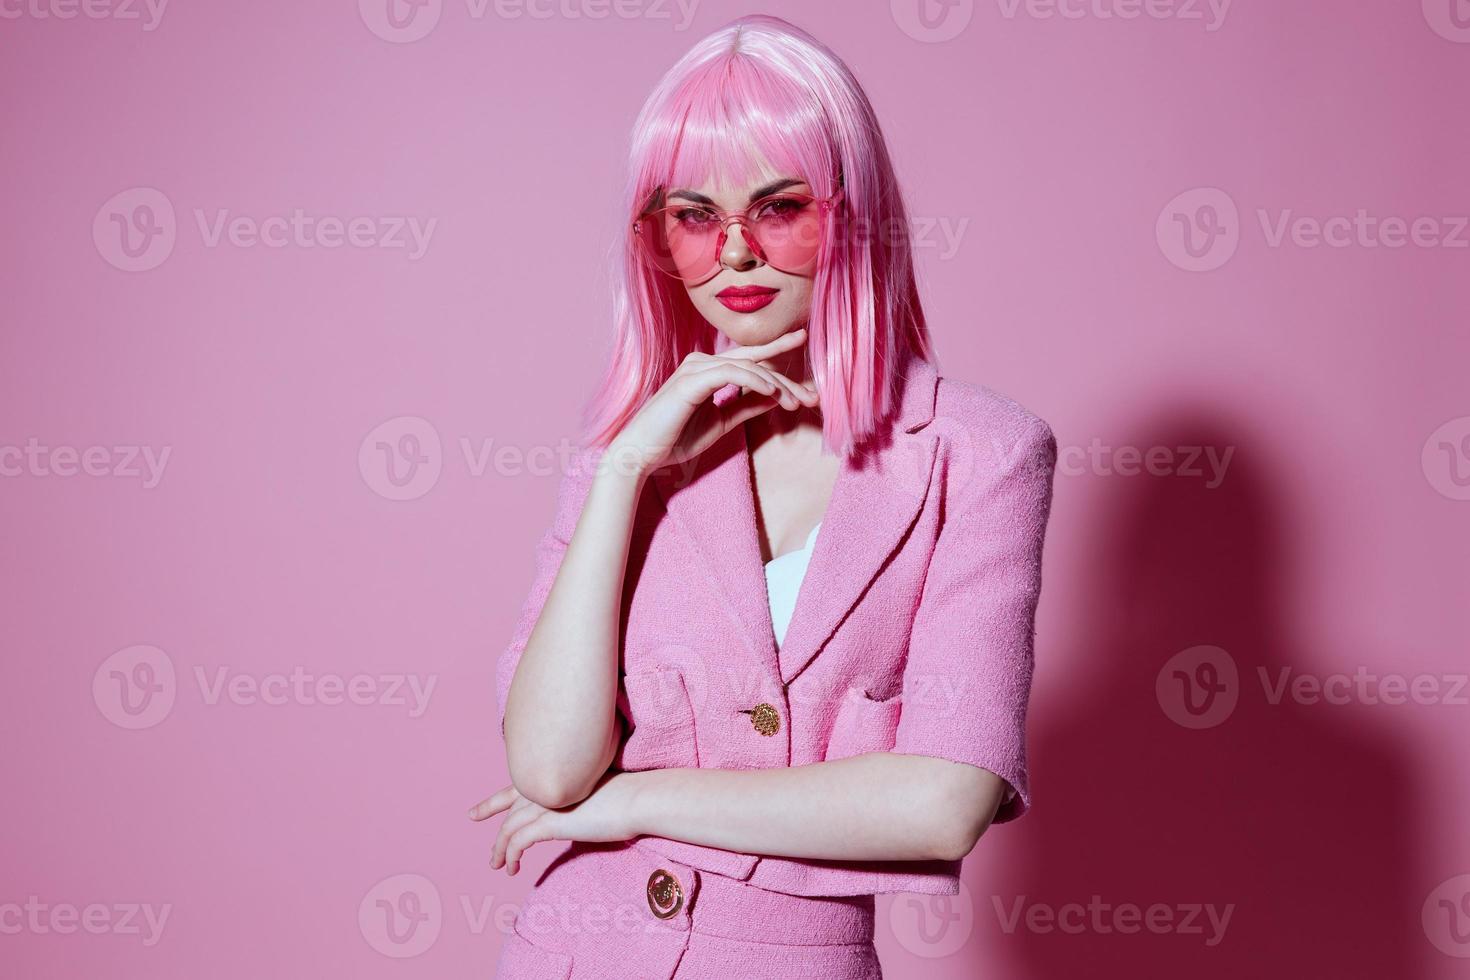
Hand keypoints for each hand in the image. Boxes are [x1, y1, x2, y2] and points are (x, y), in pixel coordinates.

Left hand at [467, 771, 642, 875]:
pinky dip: (511, 854)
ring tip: (498, 864)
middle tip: (480, 832)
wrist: (638, 799)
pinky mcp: (551, 822)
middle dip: (491, 820)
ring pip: (510, 827)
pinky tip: (513, 867)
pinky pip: (519, 841)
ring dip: (500, 848)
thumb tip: (575, 813)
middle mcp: (546, 786)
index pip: (516, 787)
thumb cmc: (627, 796)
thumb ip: (577, 799)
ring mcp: (547, 803)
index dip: (495, 800)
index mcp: (556, 777)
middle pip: (508, 806)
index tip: (477, 811)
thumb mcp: (595, 793)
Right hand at [606, 328, 817, 476]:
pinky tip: (773, 393)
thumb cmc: (675, 438)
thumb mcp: (722, 422)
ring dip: (776, 384)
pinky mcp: (691, 380)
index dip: (780, 363)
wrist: (641, 453)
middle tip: (812, 395)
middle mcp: (702, 362)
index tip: (807, 373)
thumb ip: (747, 405)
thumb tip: (778, 396)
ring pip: (747, 367)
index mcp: (708, 370)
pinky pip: (731, 373)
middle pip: (754, 362)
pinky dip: (755, 381)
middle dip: (786, 378)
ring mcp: (695, 368)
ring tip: (796, 402)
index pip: (751, 361)